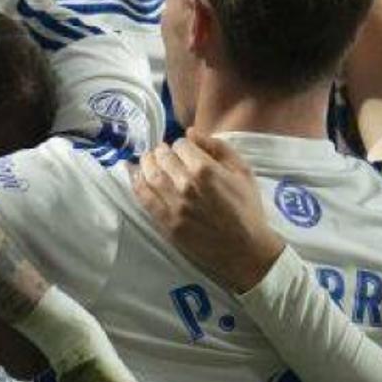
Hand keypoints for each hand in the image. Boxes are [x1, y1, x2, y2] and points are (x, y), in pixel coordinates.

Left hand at [132, 128, 285, 292]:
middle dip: (161, 151)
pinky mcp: (167, 223)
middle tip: (162, 153)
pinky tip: (134, 175)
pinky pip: (144, 198)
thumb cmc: (247, 209)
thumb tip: (190, 132)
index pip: (181, 145)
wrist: (246, 249)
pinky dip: (136, 183)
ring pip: (150, 175)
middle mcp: (186, 185)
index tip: (184, 150)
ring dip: (145, 163)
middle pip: (162, 158)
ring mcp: (174, 205)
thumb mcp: (242, 171)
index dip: (182, 145)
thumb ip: (218, 148)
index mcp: (205, 169)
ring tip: (147, 160)